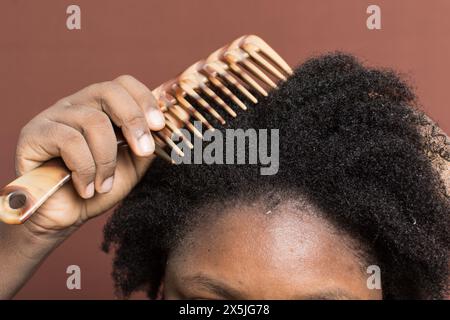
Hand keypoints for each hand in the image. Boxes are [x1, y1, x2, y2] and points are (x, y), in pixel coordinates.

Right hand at [15, 75, 164, 234]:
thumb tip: (169, 127)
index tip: (160, 126)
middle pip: (109, 91)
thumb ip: (149, 143)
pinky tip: (86, 188)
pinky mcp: (34, 134)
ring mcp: (54, 116)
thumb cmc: (98, 187)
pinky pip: (70, 141)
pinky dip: (85, 169)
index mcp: (102, 108)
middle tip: (144, 151)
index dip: (145, 100)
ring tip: (103, 184)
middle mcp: (77, 105)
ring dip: (107, 159)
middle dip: (134, 121)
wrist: (66, 216)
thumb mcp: (133, 165)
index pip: (124, 84)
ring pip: (93, 121)